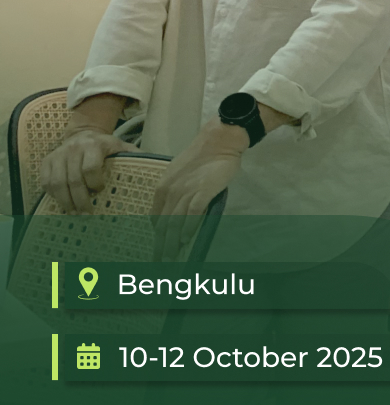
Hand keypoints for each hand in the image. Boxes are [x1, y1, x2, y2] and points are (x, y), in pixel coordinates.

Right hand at [41, 128, 138, 212]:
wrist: (84, 133)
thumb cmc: (107, 146)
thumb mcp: (123, 148)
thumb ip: (136, 158)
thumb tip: (158, 172)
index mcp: (95, 145)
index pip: (91, 168)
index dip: (95, 183)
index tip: (100, 191)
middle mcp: (74, 148)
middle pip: (74, 179)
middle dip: (80, 200)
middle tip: (86, 214)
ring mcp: (58, 154)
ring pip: (57, 183)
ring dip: (65, 201)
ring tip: (74, 213)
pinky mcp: (46, 161)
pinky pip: (45, 181)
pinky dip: (53, 195)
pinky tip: (62, 203)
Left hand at [151, 121, 247, 259]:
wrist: (218, 142)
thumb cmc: (201, 158)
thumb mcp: (179, 175)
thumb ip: (174, 193)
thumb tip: (174, 214)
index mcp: (162, 188)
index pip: (156, 218)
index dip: (157, 236)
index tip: (158, 249)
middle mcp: (170, 192)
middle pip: (164, 225)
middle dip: (161, 246)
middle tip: (160, 263)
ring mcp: (186, 192)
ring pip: (175, 222)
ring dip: (172, 243)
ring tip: (171, 258)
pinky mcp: (203, 191)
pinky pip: (193, 213)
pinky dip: (188, 228)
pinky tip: (186, 239)